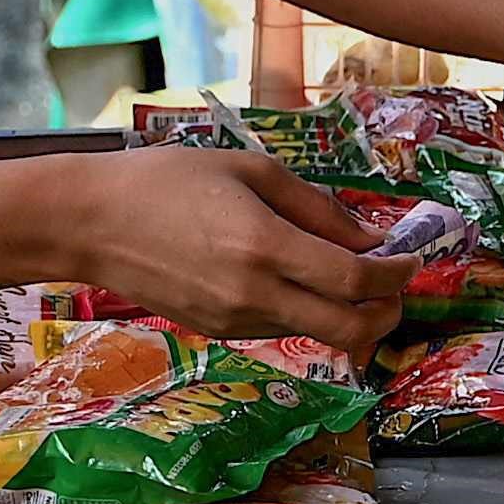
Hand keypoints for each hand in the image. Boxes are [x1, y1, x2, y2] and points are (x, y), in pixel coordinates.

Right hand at [62, 146, 406, 351]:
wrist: (92, 224)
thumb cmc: (167, 181)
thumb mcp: (249, 170)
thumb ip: (315, 206)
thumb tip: (367, 237)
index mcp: (264, 245)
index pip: (356, 279)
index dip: (397, 274)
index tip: (411, 257)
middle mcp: (254, 294)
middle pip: (350, 329)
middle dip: (388, 313)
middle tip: (395, 287)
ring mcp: (236, 321)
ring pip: (318, 334)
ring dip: (350, 313)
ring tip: (351, 275)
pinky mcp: (219, 332)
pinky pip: (283, 328)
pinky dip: (309, 311)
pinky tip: (301, 280)